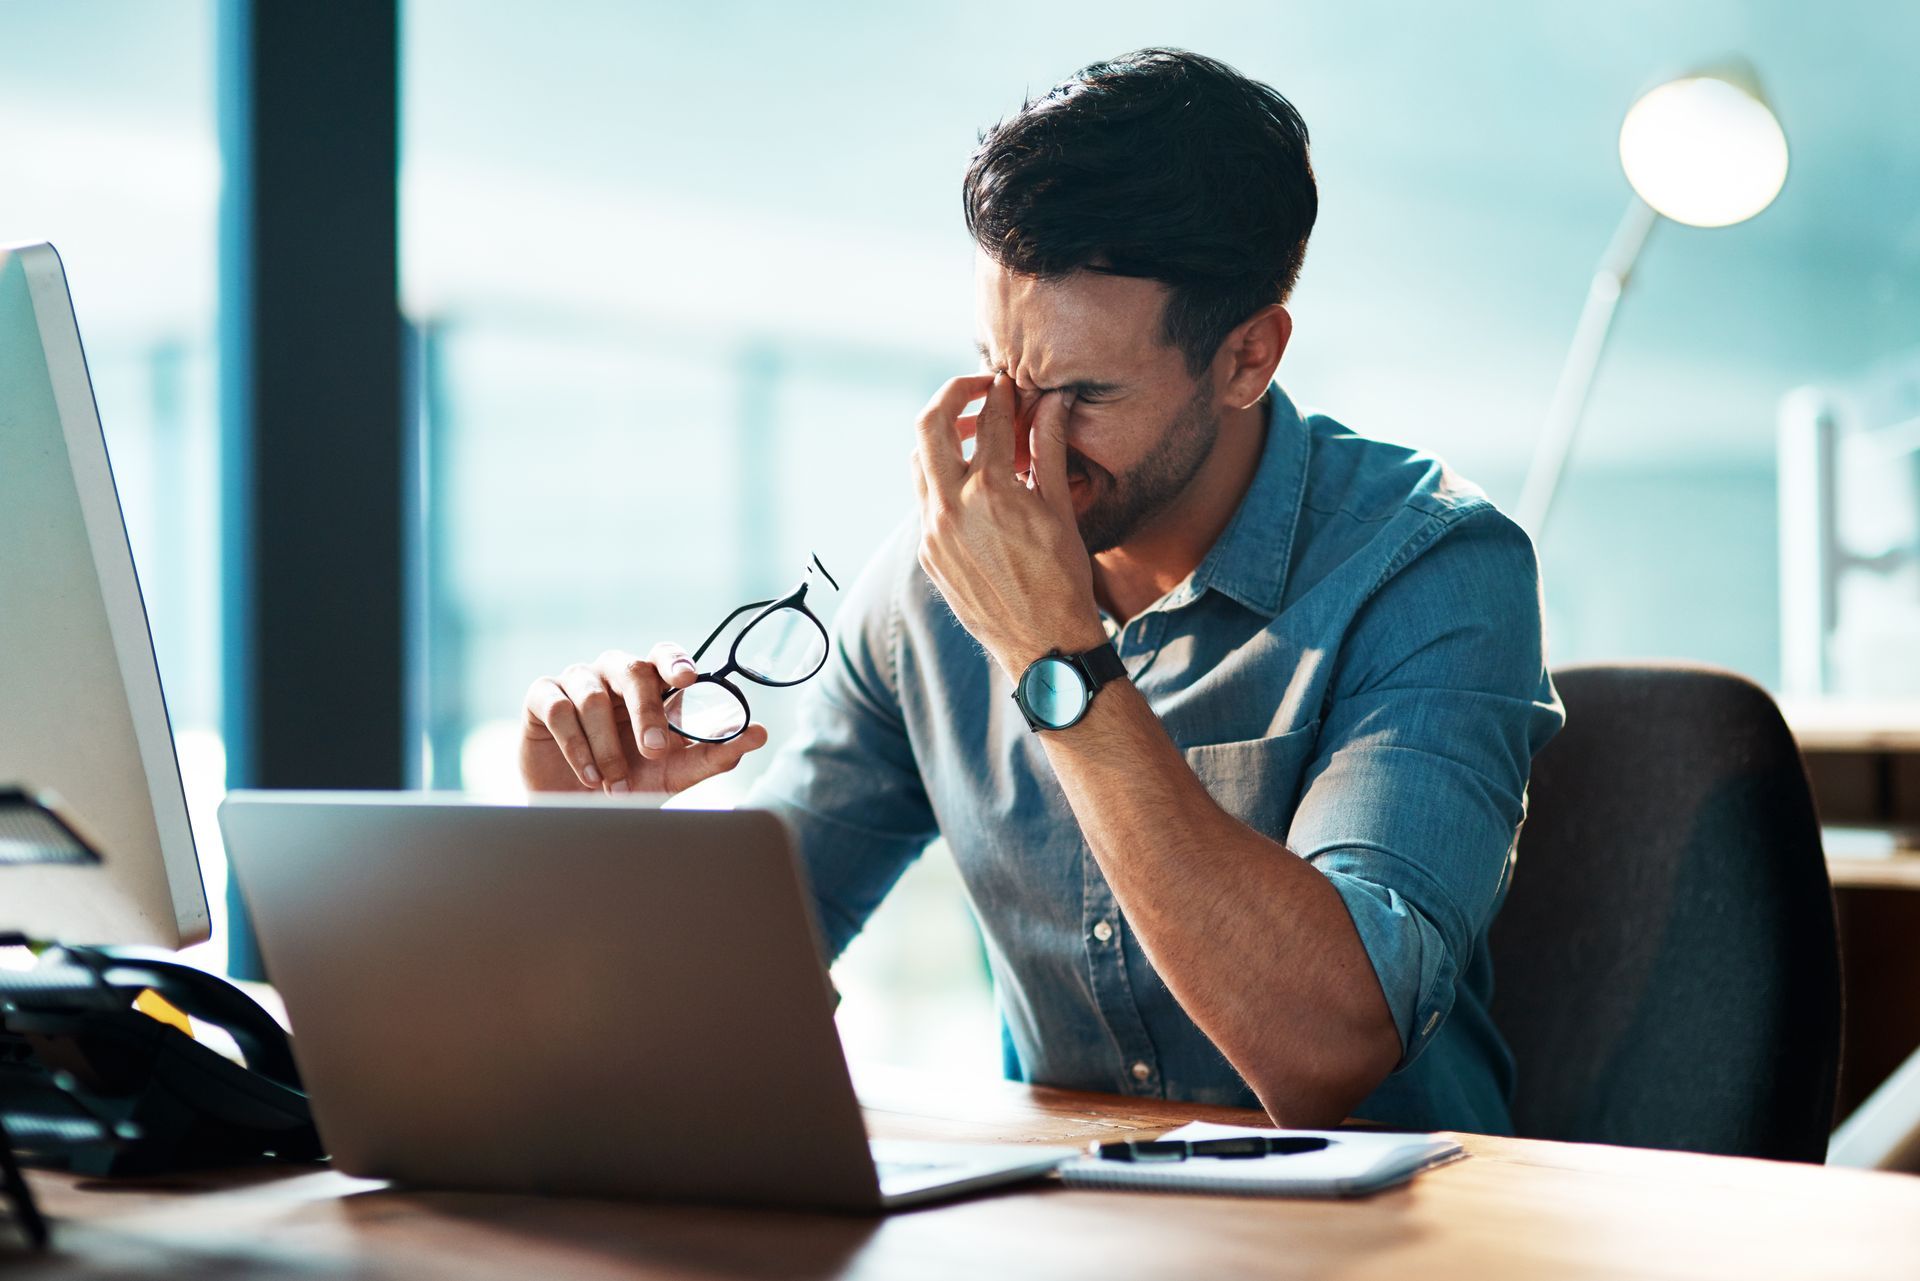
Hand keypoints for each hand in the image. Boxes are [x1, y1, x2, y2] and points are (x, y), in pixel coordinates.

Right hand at [520, 645, 769, 794]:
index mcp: (651, 684)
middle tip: (654, 751)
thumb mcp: (678, 773)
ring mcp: (577, 682)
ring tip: (614, 783)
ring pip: (594, 696)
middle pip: (633, 669)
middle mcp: (615, 675)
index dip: (675, 660)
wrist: (580, 813)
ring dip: (607, 746)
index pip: (665, 655)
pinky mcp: (542, 697)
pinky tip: (589, 776)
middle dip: (646, 713)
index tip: (686, 679)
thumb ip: (717, 753)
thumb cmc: (633, 783)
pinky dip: (576, 746)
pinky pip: (559, 708)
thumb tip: (759, 734)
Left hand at [912, 372, 1105, 675]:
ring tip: (971, 437)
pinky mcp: (928, 555)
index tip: (1007, 383)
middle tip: (976, 390)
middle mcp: (952, 508)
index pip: (988, 419)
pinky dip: (942, 480)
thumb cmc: (1063, 578)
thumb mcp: (1060, 508)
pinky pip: (924, 502)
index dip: (1001, 393)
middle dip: (951, 396)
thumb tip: (1054, 400)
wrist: (1044, 643)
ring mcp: (933, 533)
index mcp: (991, 491)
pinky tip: (969, 485)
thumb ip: (1049, 448)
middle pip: (929, 425)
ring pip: (919, 463)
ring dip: (940, 440)